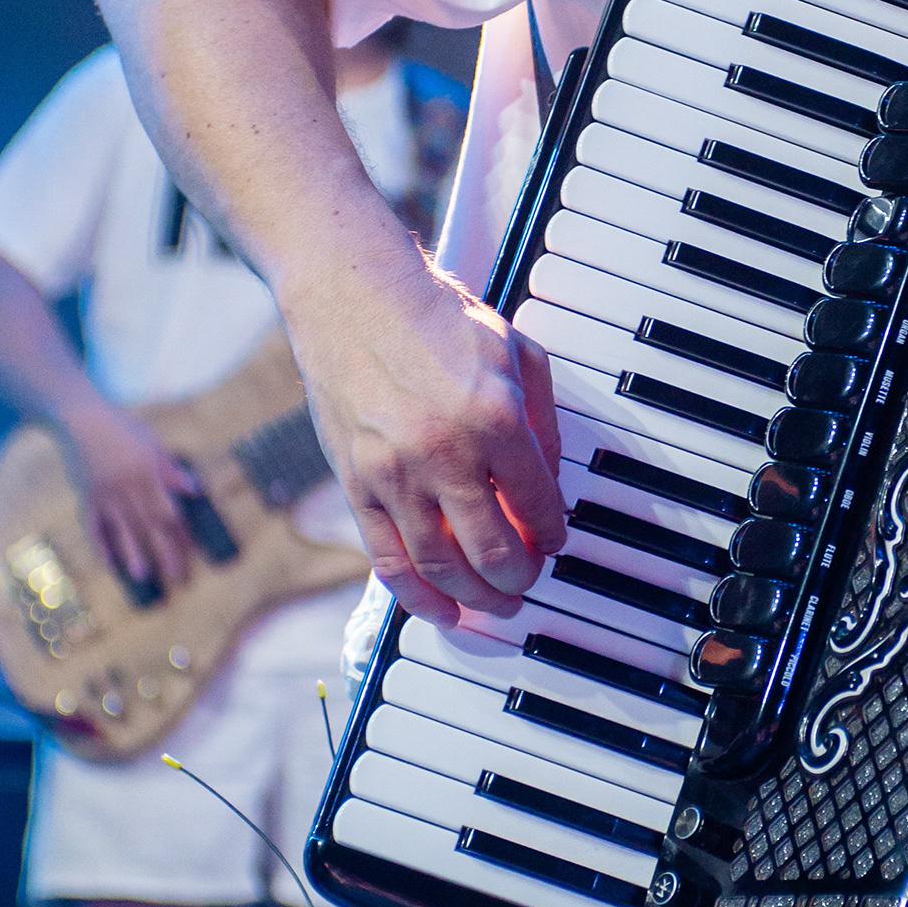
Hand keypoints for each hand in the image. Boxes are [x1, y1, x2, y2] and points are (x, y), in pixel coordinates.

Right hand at [62, 403, 198, 593]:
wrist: (81, 419)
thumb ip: (172, 470)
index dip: (183, 533)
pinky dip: (100, 544)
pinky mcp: (87, 496)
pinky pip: (93, 525)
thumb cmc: (123, 430)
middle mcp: (129, 485)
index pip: (171, 509)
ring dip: (133, 552)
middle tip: (179, 577)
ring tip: (143, 575)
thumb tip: (197, 489)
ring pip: (123, 528)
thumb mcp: (153, 444)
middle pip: (152, 524)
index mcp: (150, 472)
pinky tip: (108, 563)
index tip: (193, 553)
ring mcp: (106, 492)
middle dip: (167, 552)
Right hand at [283, 251, 566, 630]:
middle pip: (496, 552)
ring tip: (496, 606)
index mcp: (496, 419)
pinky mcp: (356, 485)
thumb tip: (550, 483)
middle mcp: (446, 454)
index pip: (539, 506)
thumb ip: (541, 420)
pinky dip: (417, 596)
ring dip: (476, 599)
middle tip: (529, 583)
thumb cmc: (435, 317)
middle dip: (521, 580)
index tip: (554, 541)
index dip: (553, 535)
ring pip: (443, 567)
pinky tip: (441, 612)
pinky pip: (388, 560)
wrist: (352, 294)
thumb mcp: (515, 352)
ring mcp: (395, 475)